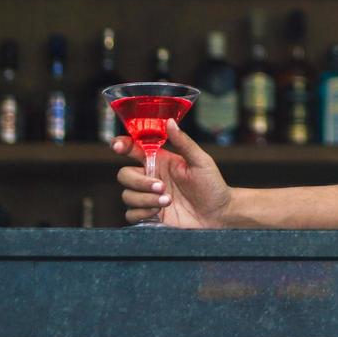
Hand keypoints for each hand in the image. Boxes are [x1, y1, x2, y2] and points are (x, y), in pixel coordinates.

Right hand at [113, 121, 233, 227]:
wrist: (219, 214)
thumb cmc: (212, 185)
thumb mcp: (201, 161)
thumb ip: (184, 142)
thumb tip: (169, 121)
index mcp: (160, 161)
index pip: (133, 149)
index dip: (121, 145)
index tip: (119, 146)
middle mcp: (151, 177)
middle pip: (124, 175)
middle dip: (139, 181)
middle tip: (162, 186)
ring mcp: (148, 197)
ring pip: (127, 195)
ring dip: (145, 199)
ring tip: (168, 201)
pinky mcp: (150, 215)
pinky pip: (130, 214)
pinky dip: (142, 212)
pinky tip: (159, 212)